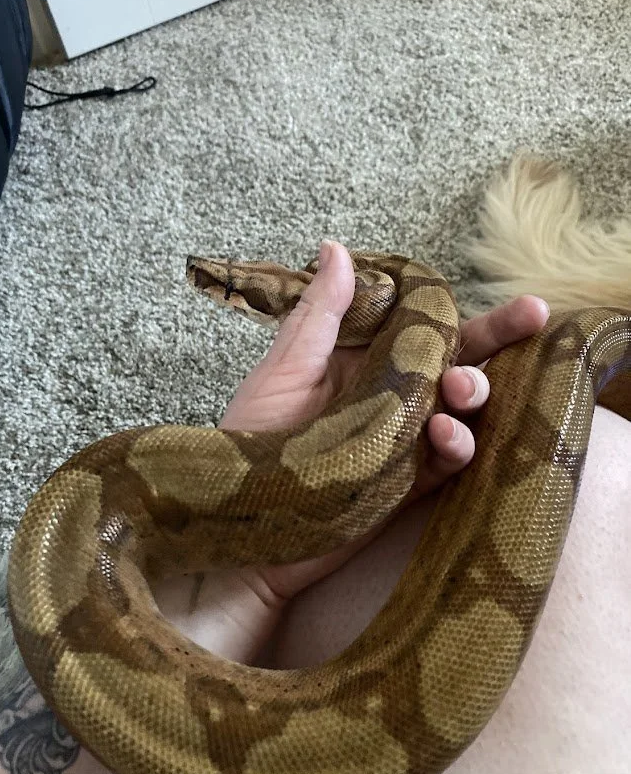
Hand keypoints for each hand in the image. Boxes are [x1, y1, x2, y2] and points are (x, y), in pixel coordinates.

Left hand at [153, 241, 549, 661]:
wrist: (243, 527)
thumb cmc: (253, 439)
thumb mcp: (286, 369)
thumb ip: (321, 315)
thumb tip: (336, 247)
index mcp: (363, 358)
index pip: (422, 325)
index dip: (462, 309)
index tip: (505, 294)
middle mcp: (390, 393)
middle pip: (456, 358)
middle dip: (496, 339)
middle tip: (531, 316)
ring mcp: (403, 437)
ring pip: (461, 407)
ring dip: (474, 389)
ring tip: (461, 388)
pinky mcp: (407, 482)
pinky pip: (448, 460)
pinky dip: (458, 444)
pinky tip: (446, 435)